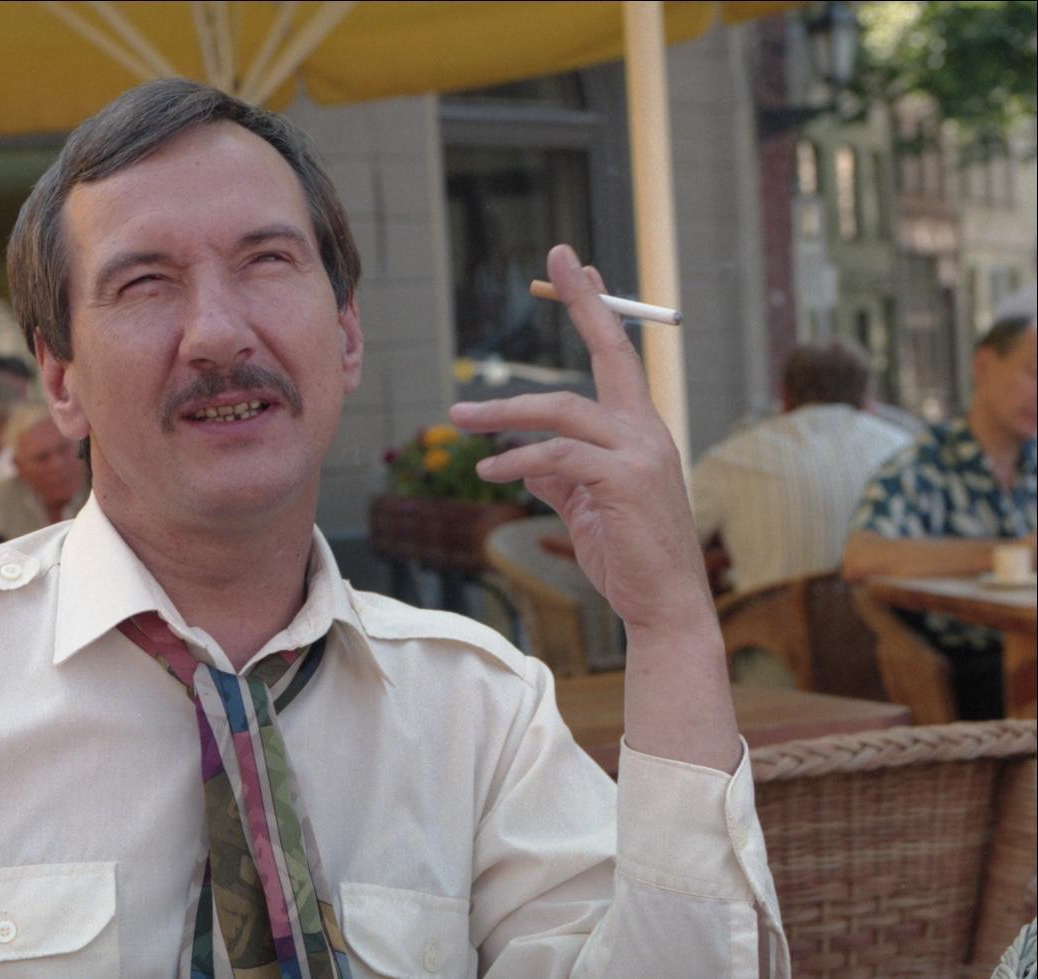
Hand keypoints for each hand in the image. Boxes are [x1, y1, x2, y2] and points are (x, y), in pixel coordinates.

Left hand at [450, 245, 710, 638]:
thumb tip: (526, 464)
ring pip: (564, 410)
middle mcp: (647, 432)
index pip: (620, 354)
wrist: (663, 606)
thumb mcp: (587, 508)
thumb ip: (562, 477)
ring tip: (458, 419)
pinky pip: (558, 457)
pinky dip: (516, 462)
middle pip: (607, 354)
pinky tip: (488, 474)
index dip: (597, 307)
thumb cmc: (627, 557)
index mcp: (641, 431)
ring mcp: (641, 454)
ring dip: (504, 414)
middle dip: (580, 303)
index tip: (577, 264)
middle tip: (549, 265)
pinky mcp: (624, 482)